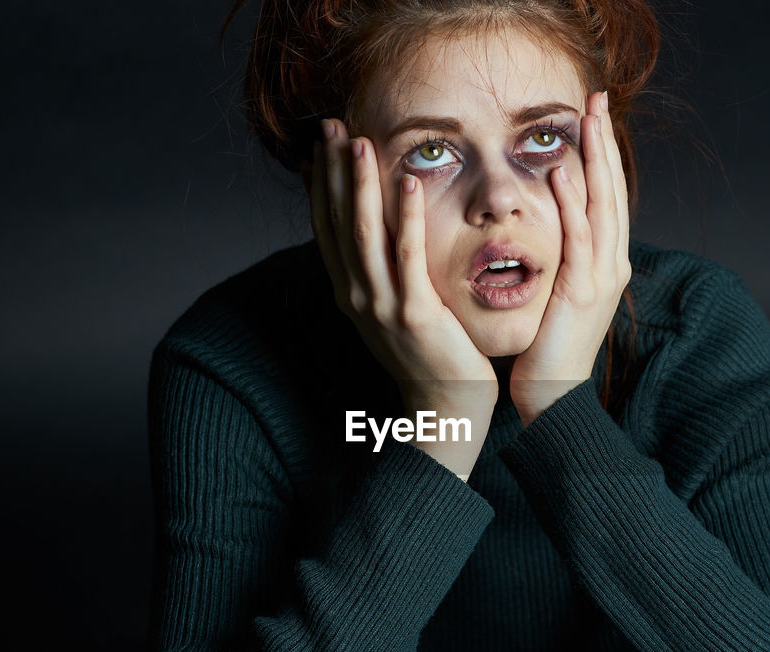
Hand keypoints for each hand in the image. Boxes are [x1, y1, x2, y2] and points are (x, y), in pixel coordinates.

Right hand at [308, 119, 496, 477]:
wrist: (446, 408)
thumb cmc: (430, 356)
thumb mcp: (395, 311)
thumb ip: (384, 273)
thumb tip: (380, 235)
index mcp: (350, 293)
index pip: (328, 227)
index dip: (323, 183)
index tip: (323, 144)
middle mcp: (357, 296)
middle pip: (339, 222)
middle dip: (335, 171)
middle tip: (332, 125)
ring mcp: (383, 306)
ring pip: (365, 234)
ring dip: (362, 184)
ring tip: (361, 142)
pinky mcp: (416, 314)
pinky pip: (407, 257)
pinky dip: (405, 218)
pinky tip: (407, 183)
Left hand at [509, 90, 631, 426]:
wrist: (554, 394)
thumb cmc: (550, 347)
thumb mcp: (562, 294)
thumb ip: (564, 260)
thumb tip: (554, 230)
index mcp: (607, 262)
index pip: (608, 196)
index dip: (603, 154)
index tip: (592, 116)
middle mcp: (612, 263)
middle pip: (613, 190)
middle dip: (605, 143)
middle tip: (596, 100)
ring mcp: (601, 276)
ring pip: (602, 206)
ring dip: (595, 159)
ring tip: (586, 119)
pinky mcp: (582, 290)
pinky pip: (580, 237)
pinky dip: (574, 202)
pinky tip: (564, 171)